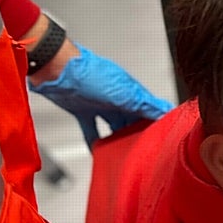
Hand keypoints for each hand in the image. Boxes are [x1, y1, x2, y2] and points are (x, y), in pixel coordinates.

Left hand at [29, 44, 172, 146]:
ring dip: (119, 139)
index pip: (151, 109)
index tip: (164, 139)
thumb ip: (145, 104)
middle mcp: (117, 98)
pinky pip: (92, 129)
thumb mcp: (124, 92)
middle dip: (139, 134)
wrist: (56, 69)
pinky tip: (98, 151)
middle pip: (133, 120)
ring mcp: (100, 104)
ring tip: (125, 153)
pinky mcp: (83, 111)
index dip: (158, 123)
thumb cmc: (88, 74)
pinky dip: (95, 141)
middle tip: (145, 151)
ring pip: (114, 126)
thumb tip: (166, 112)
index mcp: (130, 91)